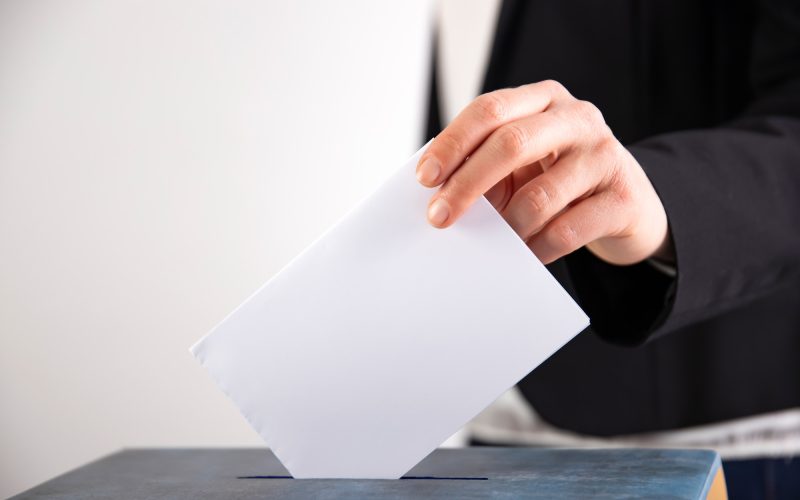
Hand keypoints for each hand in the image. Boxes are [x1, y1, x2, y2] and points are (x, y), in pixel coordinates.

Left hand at [416, 80, 671, 265]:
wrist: (629, 204)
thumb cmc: (561, 179)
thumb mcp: (524, 162)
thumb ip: (485, 165)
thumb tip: (437, 194)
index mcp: (545, 99)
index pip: (489, 110)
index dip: (452, 144)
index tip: (425, 178)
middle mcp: (577, 118)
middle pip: (510, 144)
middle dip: (466, 185)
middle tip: (440, 217)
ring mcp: (605, 156)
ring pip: (538, 197)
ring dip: (505, 228)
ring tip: (494, 244)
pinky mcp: (623, 198)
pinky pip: (565, 231)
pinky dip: (536, 249)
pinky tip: (526, 255)